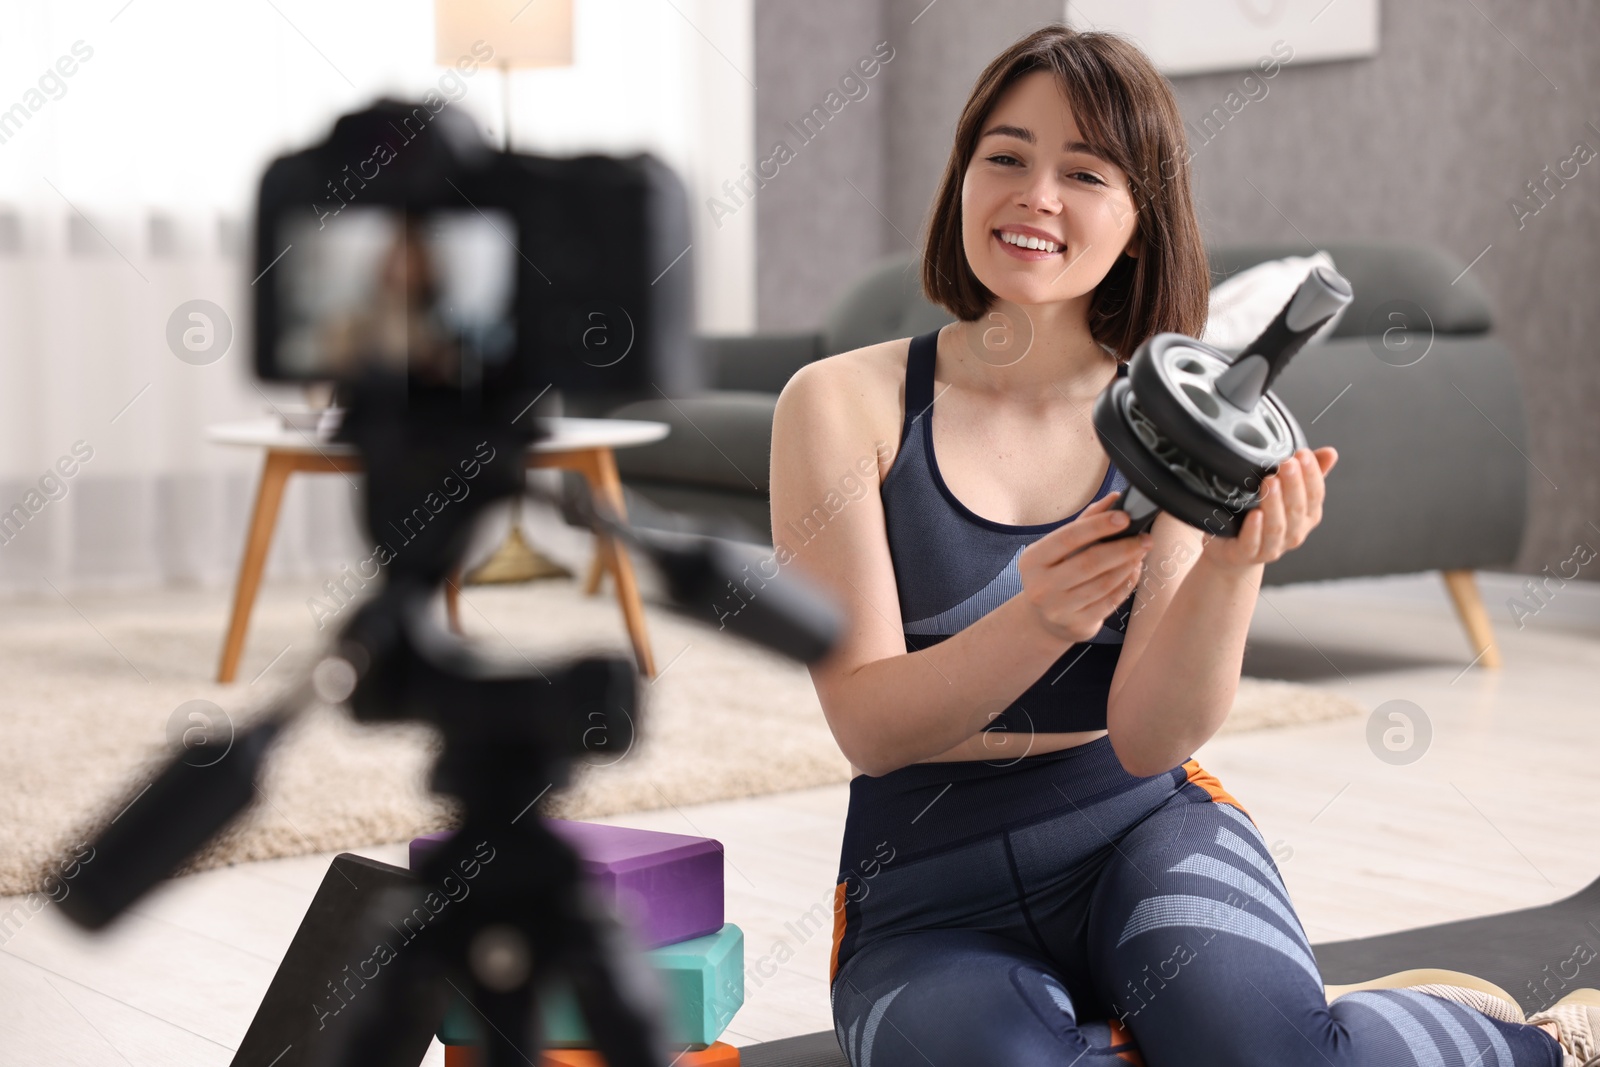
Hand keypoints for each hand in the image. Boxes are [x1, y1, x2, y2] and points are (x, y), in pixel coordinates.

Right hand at [1018, 493, 1153, 644]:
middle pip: (1089, 562)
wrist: (1044, 619)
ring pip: (1103, 583)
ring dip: (1128, 565)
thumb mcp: (1059, 548)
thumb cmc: (1054, 574)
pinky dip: (1126, 584)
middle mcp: (1041, 586)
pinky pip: (1110, 601)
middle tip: (1144, 538)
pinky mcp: (1077, 624)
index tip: (1124, 517)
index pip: (1068, 538)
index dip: (1098, 526)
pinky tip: (1134, 572)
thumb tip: (1114, 499)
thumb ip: (1085, 522)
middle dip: (1123, 547)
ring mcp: (1058, 609)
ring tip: (1140, 553)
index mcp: (1033, 560)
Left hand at [1201, 447, 1337, 571]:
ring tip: (1270, 481)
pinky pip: (1253, 543)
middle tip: (1287, 463)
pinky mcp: (1248, 554)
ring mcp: (1272, 546)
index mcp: (1307, 515)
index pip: (1316, 494)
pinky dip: (1255, 529)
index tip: (1303, 454)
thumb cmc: (1263, 514)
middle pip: (1297, 509)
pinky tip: (1254, 515)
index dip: (1311, 474)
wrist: (1234, 549)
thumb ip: (1306, 472)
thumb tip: (1331, 452)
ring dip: (1275, 503)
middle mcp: (1294, 532)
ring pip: (1277, 526)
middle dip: (1293, 484)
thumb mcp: (1285, 491)